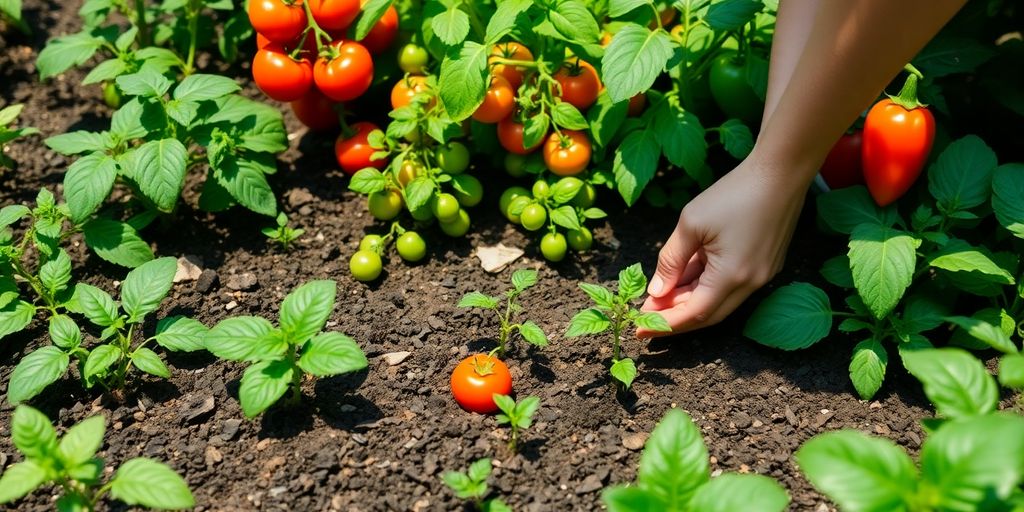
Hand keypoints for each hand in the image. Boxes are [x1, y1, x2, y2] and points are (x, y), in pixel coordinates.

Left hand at [637, 154, 809, 336]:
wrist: (780, 172)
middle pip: (708, 314)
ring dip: (690, 301)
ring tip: (661, 295)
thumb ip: (671, 260)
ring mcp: (762, 275)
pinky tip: (686, 278)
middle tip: (647, 315)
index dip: (665, 324)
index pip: (694, 314)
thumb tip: (657, 291)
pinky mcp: (766, 265)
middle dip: (675, 317)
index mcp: (732, 276)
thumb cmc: (734, 193)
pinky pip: (731, 286)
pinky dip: (706, 287)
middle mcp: (751, 283)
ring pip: (720, 300)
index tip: (640, 329)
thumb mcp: (691, 223)